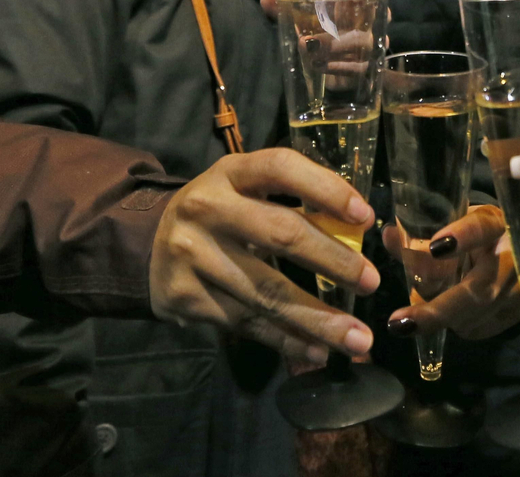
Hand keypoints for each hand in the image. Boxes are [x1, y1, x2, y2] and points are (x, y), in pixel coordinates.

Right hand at [150, 148, 379, 363]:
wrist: (148, 245)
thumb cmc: (219, 212)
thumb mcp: (245, 190)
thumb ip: (292, 202)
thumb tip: (357, 230)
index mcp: (229, 173)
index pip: (280, 168)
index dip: (325, 188)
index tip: (365, 216)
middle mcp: (207, 209)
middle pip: (280, 234)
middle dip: (332, 260)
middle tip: (371, 282)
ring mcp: (194, 256)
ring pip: (266, 292)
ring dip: (318, 319)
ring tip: (358, 339)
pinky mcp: (187, 298)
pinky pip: (246, 323)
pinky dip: (286, 340)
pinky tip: (317, 352)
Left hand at [382, 205, 519, 339]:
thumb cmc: (477, 233)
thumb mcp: (455, 224)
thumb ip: (422, 232)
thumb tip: (389, 235)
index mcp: (498, 223)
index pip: (484, 228)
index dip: (464, 236)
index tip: (436, 246)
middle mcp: (514, 258)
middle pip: (480, 290)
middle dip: (438, 310)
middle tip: (400, 322)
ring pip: (474, 315)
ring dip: (439, 317)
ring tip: (412, 316)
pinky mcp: (516, 314)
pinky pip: (477, 328)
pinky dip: (453, 324)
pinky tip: (443, 312)